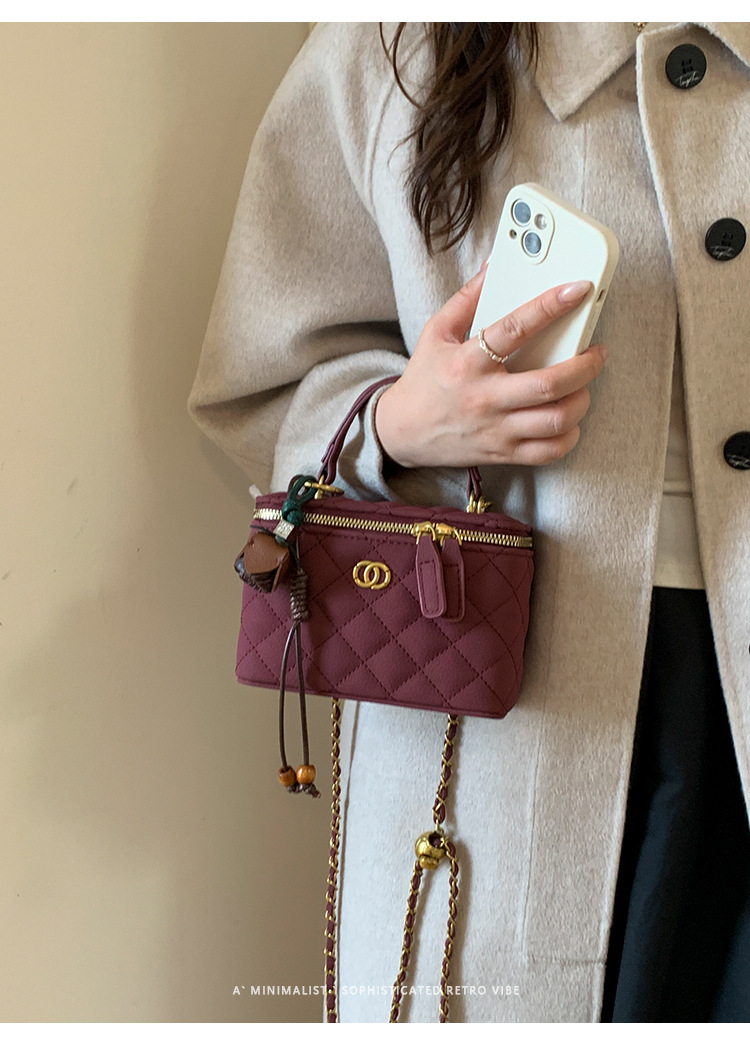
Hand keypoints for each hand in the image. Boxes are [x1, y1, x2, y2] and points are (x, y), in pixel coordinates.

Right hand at [375, 263, 607, 467]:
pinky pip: (549, 451)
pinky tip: (568, 417)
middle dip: (584, 365)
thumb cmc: (423, 380)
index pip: (514, 329)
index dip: (549, 306)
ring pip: (555, 420)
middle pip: (548, 384)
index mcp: (468, 363)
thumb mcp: (436, 333)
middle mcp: (485, 398)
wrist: (402, 432)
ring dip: (581, 399)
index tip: (577, 290)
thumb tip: (494, 266)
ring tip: (583, 384)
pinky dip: (569, 435)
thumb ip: (467, 299)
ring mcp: (496, 430)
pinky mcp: (503, 453)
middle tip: (596, 351)